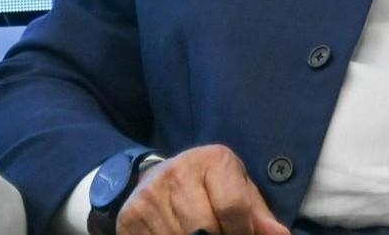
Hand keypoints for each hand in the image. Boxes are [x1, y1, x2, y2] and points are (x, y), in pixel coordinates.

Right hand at [117, 144, 292, 234]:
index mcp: (213, 160)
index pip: (233, 207)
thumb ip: (257, 214)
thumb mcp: (237, 188)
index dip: (242, 232)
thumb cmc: (208, 185)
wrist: (157, 176)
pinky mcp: (131, 216)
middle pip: (204, 229)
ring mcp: (151, 195)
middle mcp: (179, 172)